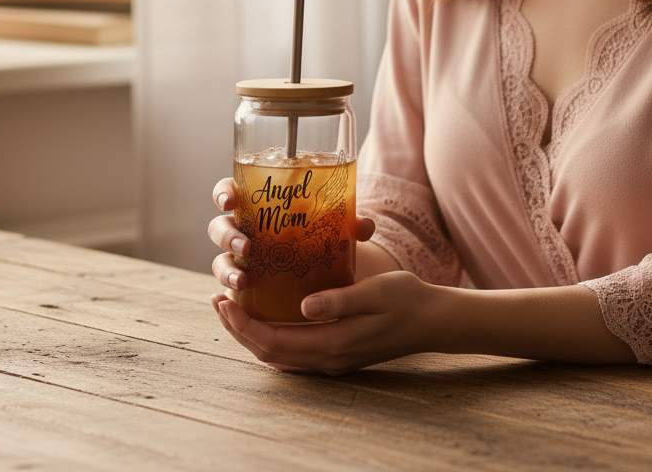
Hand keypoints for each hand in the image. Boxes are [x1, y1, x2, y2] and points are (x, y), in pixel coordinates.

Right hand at [207, 177, 375, 292]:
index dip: (224, 193)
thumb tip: (364, 226)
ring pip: (219, 259)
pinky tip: (237, 299)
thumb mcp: (334, 226)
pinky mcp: (244, 282)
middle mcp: (243, 228)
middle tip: (247, 248)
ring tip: (244, 281)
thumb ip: (349, 224)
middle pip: (219, 226)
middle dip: (227, 236)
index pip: (231, 190)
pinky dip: (229, 293)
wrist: (322, 267)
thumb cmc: (319, 233)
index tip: (230, 201)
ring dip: (226, 269)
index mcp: (257, 203)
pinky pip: (229, 288)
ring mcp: (239, 257)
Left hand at [210, 270, 452, 373]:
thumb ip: (339, 299)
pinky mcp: (338, 352)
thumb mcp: (375, 291)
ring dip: (252, 335)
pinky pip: (293, 352)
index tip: (223, 301)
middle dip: (238, 330)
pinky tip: (267, 317)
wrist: (434, 321)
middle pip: (269, 353)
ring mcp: (333, 359)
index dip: (243, 325)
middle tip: (217, 302)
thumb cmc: (407, 299)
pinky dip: (271, 337)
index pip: (273, 342)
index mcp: (332, 344)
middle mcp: (327, 358)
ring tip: (232, 309)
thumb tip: (304, 307)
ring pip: (279, 356)